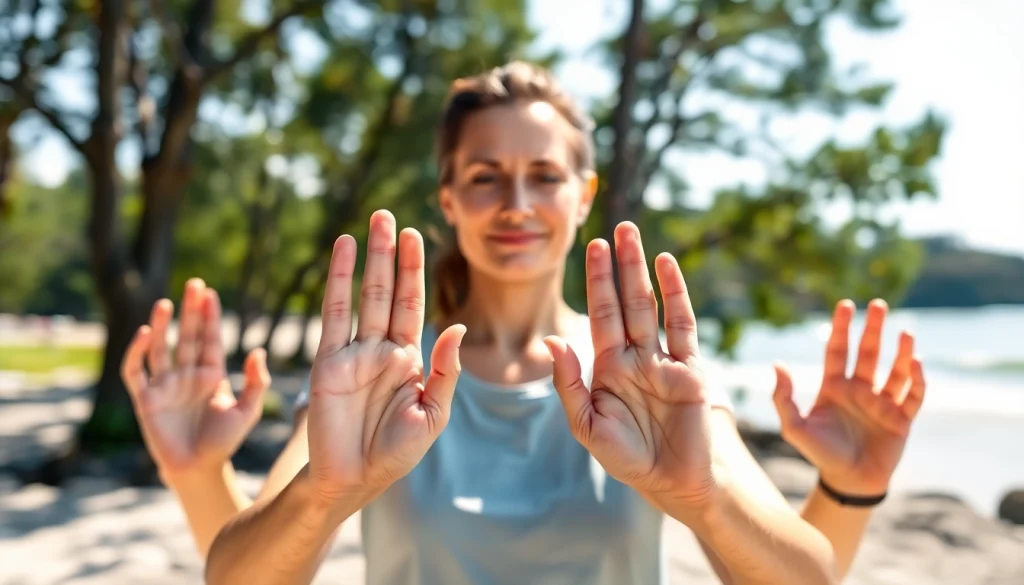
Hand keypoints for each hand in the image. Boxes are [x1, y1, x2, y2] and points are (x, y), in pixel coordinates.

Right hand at [121, 279, 269, 479]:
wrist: (199, 469)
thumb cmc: (224, 442)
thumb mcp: (248, 411)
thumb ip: (256, 382)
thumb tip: (257, 351)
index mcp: (210, 374)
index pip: (208, 338)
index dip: (209, 316)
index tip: (210, 293)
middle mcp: (186, 375)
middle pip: (186, 336)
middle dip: (189, 310)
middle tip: (193, 283)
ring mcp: (165, 385)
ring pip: (161, 348)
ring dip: (162, 324)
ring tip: (166, 302)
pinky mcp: (145, 399)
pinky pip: (136, 371)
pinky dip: (137, 352)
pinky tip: (145, 334)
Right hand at [305, 210, 465, 505]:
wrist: (352, 479)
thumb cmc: (394, 454)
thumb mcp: (431, 415)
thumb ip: (445, 372)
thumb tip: (456, 328)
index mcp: (410, 360)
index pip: (414, 305)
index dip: (415, 271)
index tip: (417, 236)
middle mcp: (382, 348)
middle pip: (389, 290)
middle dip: (391, 254)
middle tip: (389, 216)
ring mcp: (354, 351)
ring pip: (365, 293)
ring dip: (369, 258)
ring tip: (372, 222)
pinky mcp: (328, 360)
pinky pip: (335, 312)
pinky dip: (339, 279)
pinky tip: (343, 249)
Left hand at [545, 222, 714, 508]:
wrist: (674, 482)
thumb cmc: (628, 459)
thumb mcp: (587, 425)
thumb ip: (569, 384)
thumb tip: (552, 340)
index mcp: (607, 368)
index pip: (599, 315)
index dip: (595, 281)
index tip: (591, 248)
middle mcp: (634, 357)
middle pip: (624, 301)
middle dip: (618, 266)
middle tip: (614, 229)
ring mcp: (663, 360)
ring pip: (650, 306)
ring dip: (642, 271)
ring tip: (634, 236)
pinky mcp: (690, 370)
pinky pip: (682, 325)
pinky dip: (676, 295)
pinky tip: (667, 266)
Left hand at [772, 299, 925, 495]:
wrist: (847, 482)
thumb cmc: (820, 454)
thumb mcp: (795, 427)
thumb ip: (783, 398)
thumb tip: (777, 364)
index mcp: (834, 386)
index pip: (838, 350)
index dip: (841, 328)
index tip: (845, 304)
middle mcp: (860, 389)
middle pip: (868, 352)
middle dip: (873, 328)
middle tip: (879, 304)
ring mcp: (882, 403)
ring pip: (895, 370)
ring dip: (901, 351)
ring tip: (905, 331)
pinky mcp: (902, 419)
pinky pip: (913, 395)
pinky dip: (917, 379)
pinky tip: (916, 362)